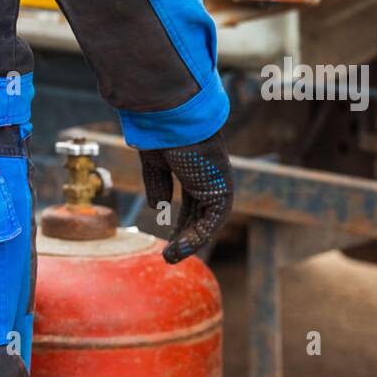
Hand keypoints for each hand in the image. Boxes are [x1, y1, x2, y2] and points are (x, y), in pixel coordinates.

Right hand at [138, 132, 234, 264]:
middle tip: (170, 255)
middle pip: (200, 214)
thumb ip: (158, 185)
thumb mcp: (156, 163)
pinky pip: (212, 221)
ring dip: (190, 242)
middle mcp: (210, 178)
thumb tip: (160, 209)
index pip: (193, 202)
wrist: (172, 119)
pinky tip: (179, 249)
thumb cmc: (163, 132)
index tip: (169, 237)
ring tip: (171, 257)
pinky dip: (196, 237)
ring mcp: (218, 183)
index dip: (181, 222)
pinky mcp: (221, 189)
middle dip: (185, 235)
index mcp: (197, 169)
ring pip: (207, 221)